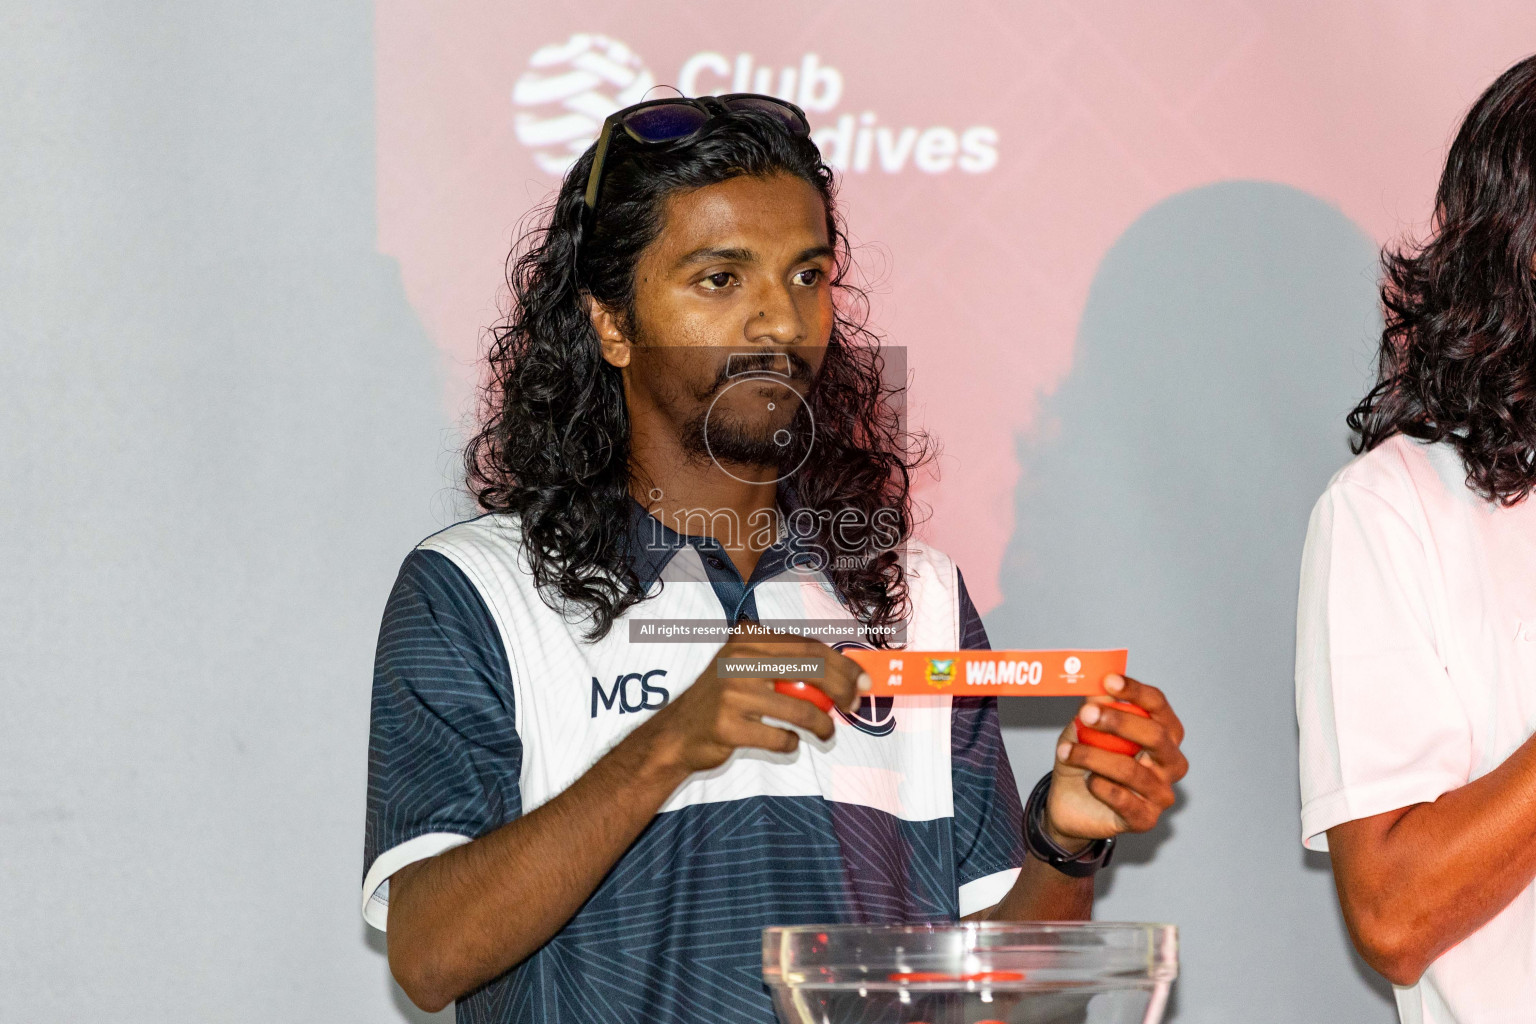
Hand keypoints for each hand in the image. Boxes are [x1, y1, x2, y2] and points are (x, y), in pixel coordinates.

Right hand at [637, 624, 869, 775]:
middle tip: (854, 707)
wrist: (678, 733)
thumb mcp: (750, 667)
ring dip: (822, 726)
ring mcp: (732, 691)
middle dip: (842, 690)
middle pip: (810, 670)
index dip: (843, 665)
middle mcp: (739, 657)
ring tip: (826, 734)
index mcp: (749, 637)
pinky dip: (791, 743)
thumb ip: (788, 662)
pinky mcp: (728, 725)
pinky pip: (780, 737)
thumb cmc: (726, 700)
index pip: (809, 646)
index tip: (864, 682)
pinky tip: (788, 741)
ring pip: (800, 710)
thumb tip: (849, 673)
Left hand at [1047, 674, 1186, 843]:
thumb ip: (1094, 709)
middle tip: (1087, 715)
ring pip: (1132, 770)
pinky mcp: (1145, 819)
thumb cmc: (1085, 760)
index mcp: (1162, 733)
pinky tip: (1088, 781)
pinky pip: (1125, 801)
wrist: (1070, 802)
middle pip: (1156, 736)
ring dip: (1093, 758)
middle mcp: (1170, 762)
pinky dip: (1101, 787)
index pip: (1157, 706)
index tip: (1109, 681)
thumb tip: (1097, 688)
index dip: (1135, 691)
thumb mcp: (1084, 729)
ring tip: (1066, 752)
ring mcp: (1161, 793)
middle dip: (1119, 722)